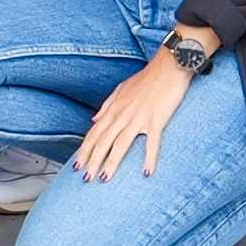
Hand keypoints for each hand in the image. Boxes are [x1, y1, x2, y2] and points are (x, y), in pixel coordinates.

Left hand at [76, 51, 193, 182]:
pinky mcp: (156, 120)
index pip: (95, 133)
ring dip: (111, 163)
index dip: (85, 150)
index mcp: (114, 108)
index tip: (77, 165)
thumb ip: (106, 105)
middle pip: (103, 141)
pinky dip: (149, 158)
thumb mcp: (122, 88)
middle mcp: (123, 114)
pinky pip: (152, 143)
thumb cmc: (146, 78)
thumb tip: (93, 119)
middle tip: (85, 178)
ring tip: (104, 178)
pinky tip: (146, 173)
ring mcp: (139, 118)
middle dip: (92, 161)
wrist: (168, 66)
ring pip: (120, 144)